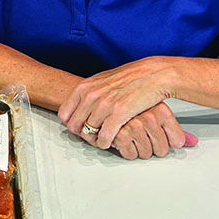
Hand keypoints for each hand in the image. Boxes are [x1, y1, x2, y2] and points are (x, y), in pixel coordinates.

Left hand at [58, 58, 197, 158]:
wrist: (154, 74)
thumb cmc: (131, 77)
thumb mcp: (102, 80)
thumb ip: (89, 92)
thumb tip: (78, 105)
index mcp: (84, 87)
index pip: (64, 114)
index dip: (71, 124)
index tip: (80, 127)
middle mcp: (91, 95)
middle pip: (74, 126)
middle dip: (82, 134)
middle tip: (91, 136)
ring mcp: (104, 104)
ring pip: (88, 133)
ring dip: (95, 140)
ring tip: (102, 139)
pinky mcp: (119, 114)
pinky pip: (104, 137)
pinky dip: (106, 143)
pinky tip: (110, 142)